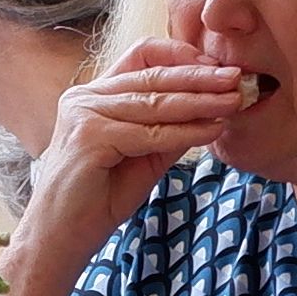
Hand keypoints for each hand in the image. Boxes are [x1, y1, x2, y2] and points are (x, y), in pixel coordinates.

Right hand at [21, 45, 246, 261]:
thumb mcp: (142, 157)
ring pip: (155, 103)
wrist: (61, 238)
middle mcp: (86, 97)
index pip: (142, 57)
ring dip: (200, 102)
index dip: (182, 57)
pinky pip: (149, 133)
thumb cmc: (98, 200)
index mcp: (95, 95)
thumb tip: (212, 112)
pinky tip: (212, 131)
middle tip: (236, 77)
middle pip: (153, 76)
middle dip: (200, 76)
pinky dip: (185, 132)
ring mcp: (84, 114)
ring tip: (234, 101)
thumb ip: (168, 131)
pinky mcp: (89, 137)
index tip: (217, 68)